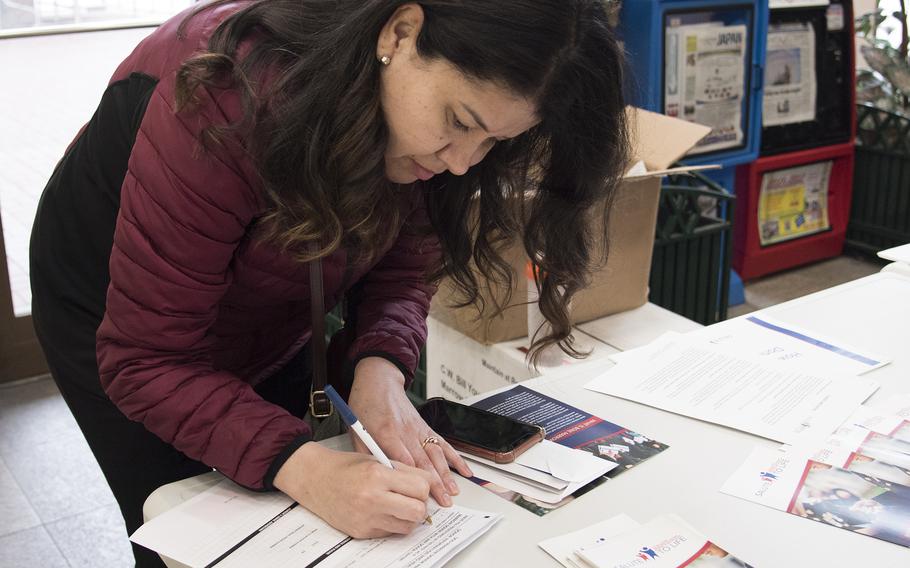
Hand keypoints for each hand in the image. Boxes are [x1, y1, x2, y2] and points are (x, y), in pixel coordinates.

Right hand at [273, 442, 432, 537]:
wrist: (314, 479)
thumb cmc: (345, 467)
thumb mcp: (377, 460)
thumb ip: (404, 471)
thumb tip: (428, 484)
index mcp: (378, 475)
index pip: (421, 487)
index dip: (424, 487)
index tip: (420, 485)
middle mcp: (372, 498)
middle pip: (418, 511)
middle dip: (420, 505)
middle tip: (413, 499)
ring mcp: (366, 518)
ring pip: (407, 527)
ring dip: (408, 518)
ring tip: (397, 505)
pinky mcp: (361, 531)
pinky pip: (390, 532)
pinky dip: (391, 524)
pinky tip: (381, 511)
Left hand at [347, 357, 472, 506]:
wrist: (379, 381)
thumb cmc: (365, 404)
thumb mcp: (356, 429)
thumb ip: (366, 453)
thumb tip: (375, 475)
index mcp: (386, 432)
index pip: (403, 459)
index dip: (412, 479)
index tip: (419, 496)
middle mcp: (405, 431)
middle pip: (423, 460)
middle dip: (434, 483)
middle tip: (442, 502)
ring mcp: (418, 428)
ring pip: (436, 454)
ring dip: (446, 474)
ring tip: (453, 492)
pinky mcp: (425, 426)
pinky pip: (443, 443)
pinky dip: (455, 457)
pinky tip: (464, 469)